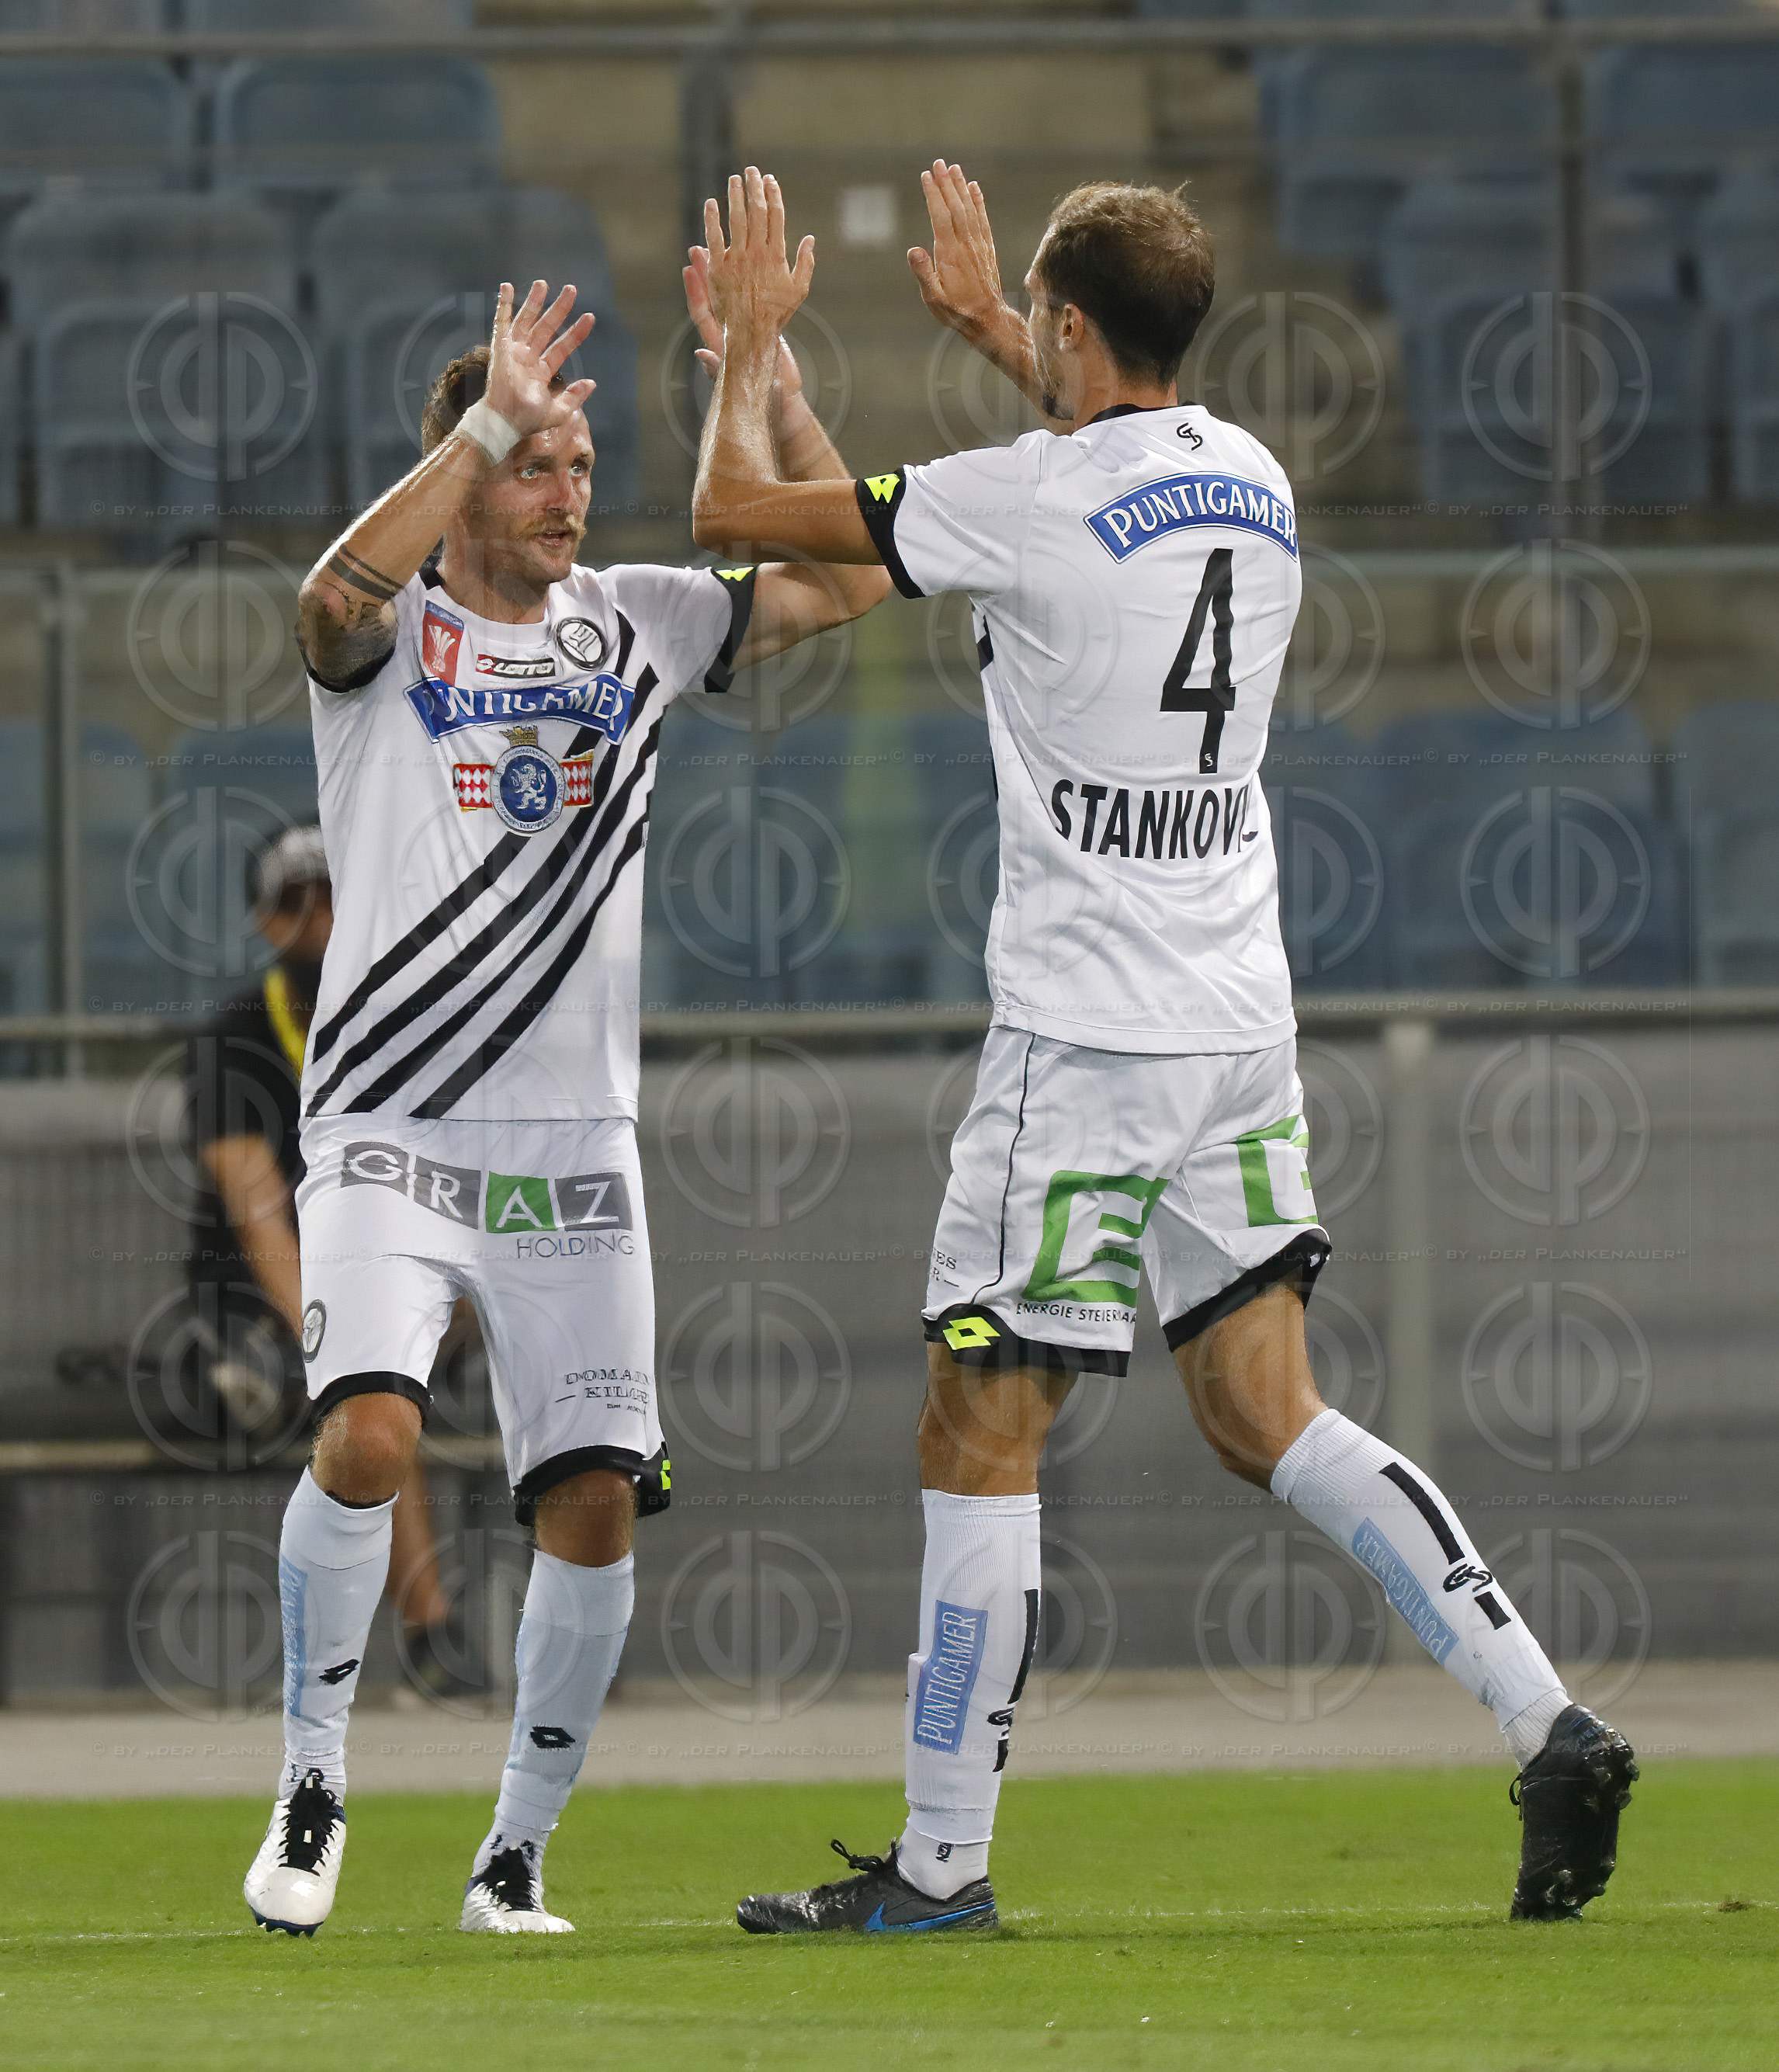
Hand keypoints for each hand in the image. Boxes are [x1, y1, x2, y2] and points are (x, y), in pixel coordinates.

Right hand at [483, 278, 596, 438]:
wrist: (506, 422)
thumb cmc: (528, 421)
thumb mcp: (559, 412)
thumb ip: (575, 397)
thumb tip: (591, 382)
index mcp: (541, 371)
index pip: (562, 346)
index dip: (576, 332)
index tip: (590, 317)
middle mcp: (528, 358)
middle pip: (546, 327)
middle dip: (559, 308)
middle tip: (572, 289)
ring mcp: (513, 351)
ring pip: (527, 320)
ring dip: (535, 301)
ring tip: (544, 283)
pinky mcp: (500, 347)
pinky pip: (501, 321)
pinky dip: (504, 304)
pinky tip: (508, 287)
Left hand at [684, 243, 804, 405]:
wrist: (783, 404)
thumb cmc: (760, 399)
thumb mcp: (739, 385)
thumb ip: (717, 369)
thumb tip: (699, 354)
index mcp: (723, 344)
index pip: (703, 312)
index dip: (695, 291)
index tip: (688, 268)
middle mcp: (731, 334)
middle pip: (715, 298)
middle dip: (706, 273)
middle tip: (699, 247)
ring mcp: (746, 331)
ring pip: (733, 297)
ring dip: (728, 274)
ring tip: (727, 250)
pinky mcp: (764, 331)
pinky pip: (754, 304)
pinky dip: (752, 286)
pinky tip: (755, 269)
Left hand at [704, 167, 815, 351]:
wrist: (752, 335)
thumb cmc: (777, 314)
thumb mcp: (799, 291)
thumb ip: (805, 263)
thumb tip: (810, 239)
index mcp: (777, 256)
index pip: (775, 216)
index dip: (773, 195)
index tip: (770, 180)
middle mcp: (757, 254)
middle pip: (756, 212)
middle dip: (755, 188)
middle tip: (752, 171)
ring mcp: (736, 260)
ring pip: (736, 219)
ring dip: (735, 196)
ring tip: (735, 180)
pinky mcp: (718, 269)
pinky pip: (714, 238)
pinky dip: (712, 219)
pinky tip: (711, 204)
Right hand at [909, 160, 1010, 343]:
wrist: (988, 319)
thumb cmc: (957, 311)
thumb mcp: (934, 299)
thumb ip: (923, 274)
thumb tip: (912, 250)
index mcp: (950, 254)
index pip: (940, 217)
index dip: (934, 195)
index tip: (926, 176)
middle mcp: (966, 245)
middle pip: (955, 207)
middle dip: (946, 183)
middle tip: (938, 163)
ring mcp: (978, 245)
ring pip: (969, 209)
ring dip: (961, 187)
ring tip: (953, 168)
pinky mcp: (987, 249)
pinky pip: (982, 219)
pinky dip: (978, 201)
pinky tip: (974, 188)